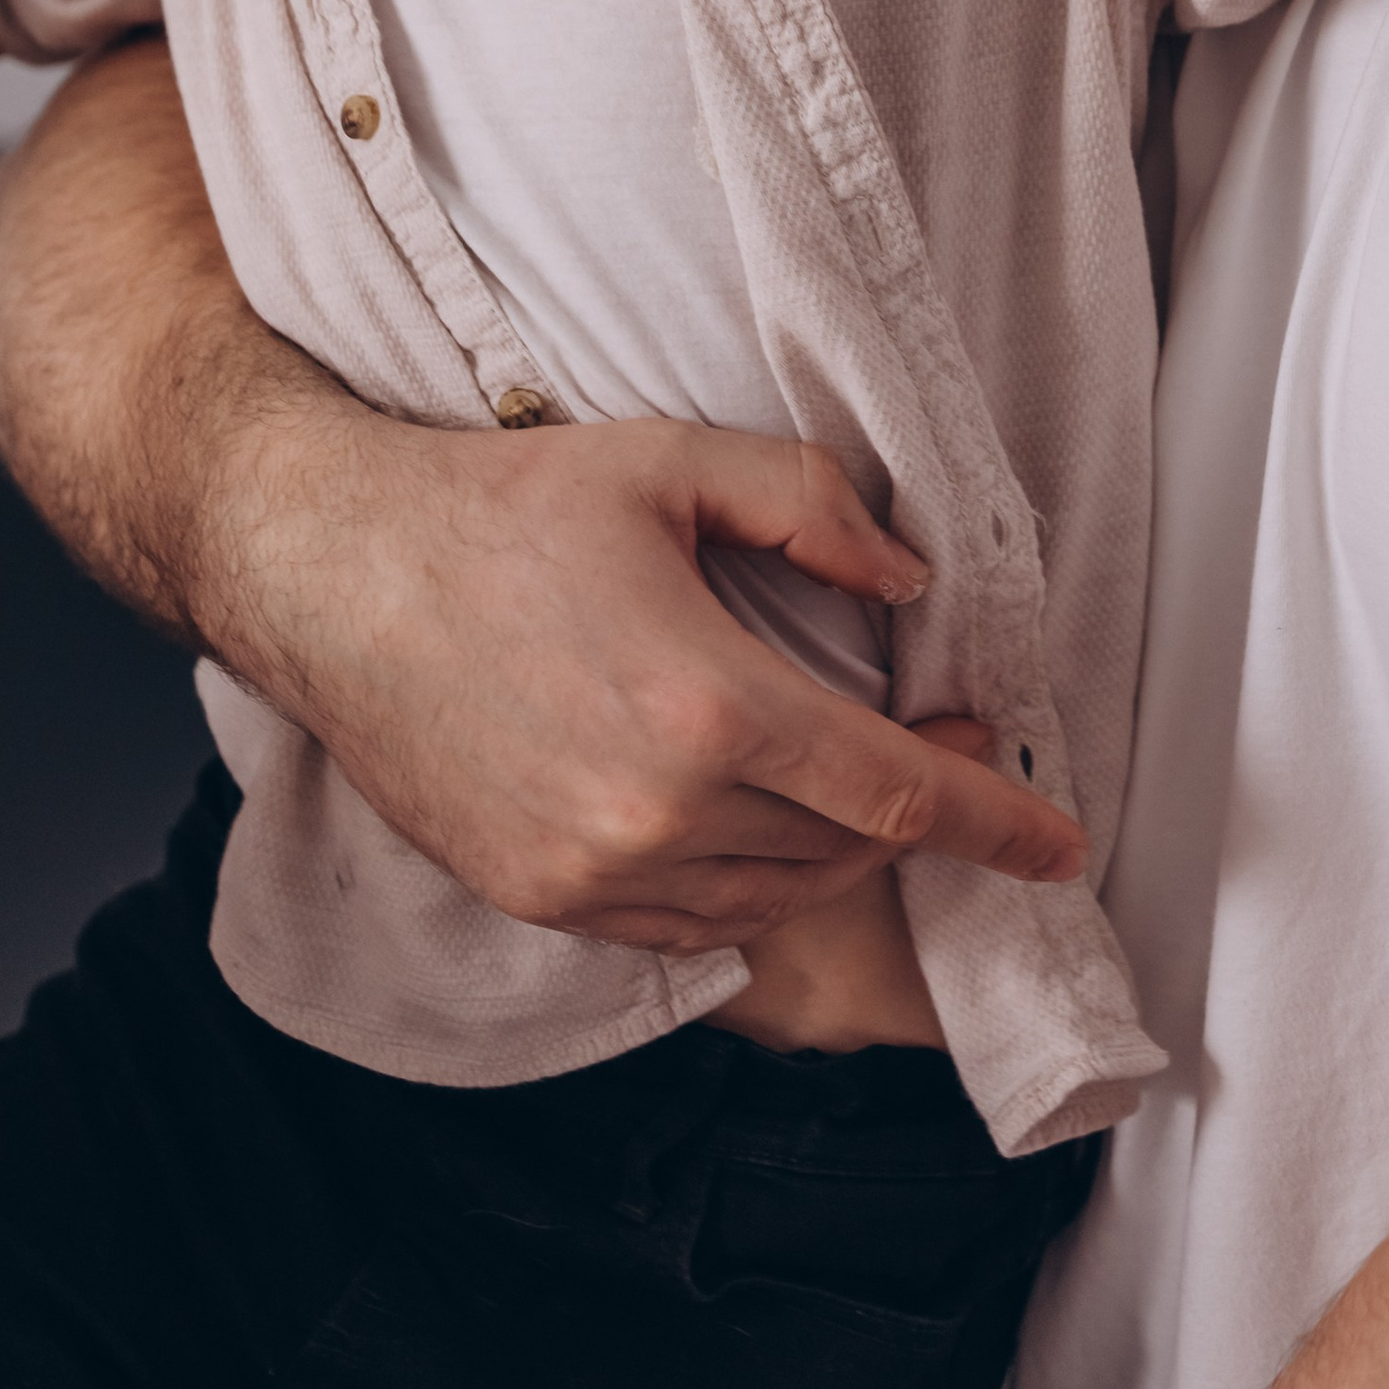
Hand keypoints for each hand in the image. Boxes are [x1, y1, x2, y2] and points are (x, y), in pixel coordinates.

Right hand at [0, 42, 1080, 952]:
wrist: (326, 573)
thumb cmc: (497, 507)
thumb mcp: (671, 462)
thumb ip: (812, 508)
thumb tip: (909, 586)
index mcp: (708, 708)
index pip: (899, 795)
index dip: (996, 820)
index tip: (1062, 840)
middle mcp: (656, 815)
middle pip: (847, 852)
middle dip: (921, 814)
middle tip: (946, 747)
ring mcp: (591, 874)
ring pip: (773, 898)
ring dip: (837, 853)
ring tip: (854, 780)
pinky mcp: (541, 900)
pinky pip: (687, 925)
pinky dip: (747, 887)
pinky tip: (755, 828)